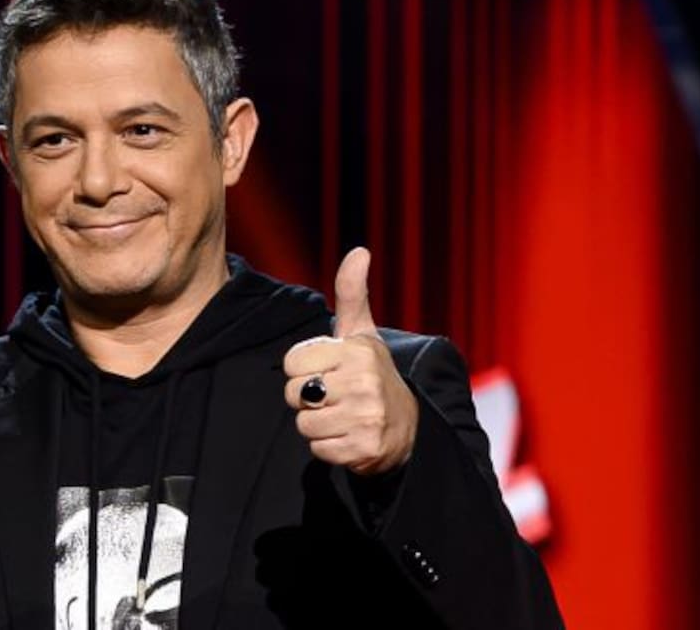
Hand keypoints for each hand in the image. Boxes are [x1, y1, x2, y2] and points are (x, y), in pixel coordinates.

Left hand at [282, 247, 417, 474]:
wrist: (408, 427)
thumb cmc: (371, 374)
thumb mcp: (363, 334)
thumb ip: (352, 293)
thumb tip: (359, 250)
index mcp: (358, 351)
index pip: (291, 364)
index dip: (301, 370)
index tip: (324, 372)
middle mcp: (364, 382)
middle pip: (294, 394)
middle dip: (305, 399)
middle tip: (332, 397)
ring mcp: (367, 416)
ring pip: (304, 425)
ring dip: (316, 425)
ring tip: (340, 416)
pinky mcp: (365, 448)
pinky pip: (318, 450)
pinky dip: (328, 448)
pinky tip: (347, 436)